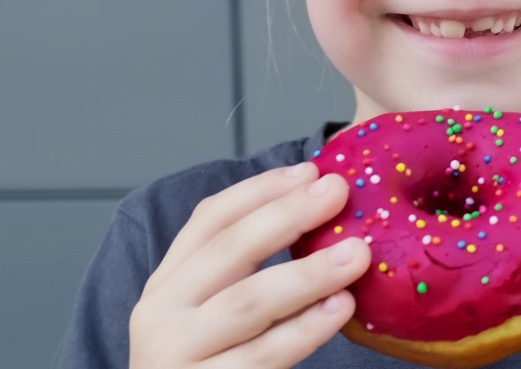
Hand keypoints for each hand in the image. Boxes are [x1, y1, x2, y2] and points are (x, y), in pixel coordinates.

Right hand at [129, 163, 370, 367]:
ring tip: (356, 254)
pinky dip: (305, 330)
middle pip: (228, 251)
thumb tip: (315, 208)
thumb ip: (242, 270)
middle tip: (337, 192)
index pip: (208, 220)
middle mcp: (163, 316)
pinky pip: (263, 356)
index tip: (310, 171)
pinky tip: (339, 309)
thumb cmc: (203, 366)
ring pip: (248, 303)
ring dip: (307, 273)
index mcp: (167, 284)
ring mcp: (181, 357)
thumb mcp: (203, 312)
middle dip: (286, 216)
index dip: (259, 190)